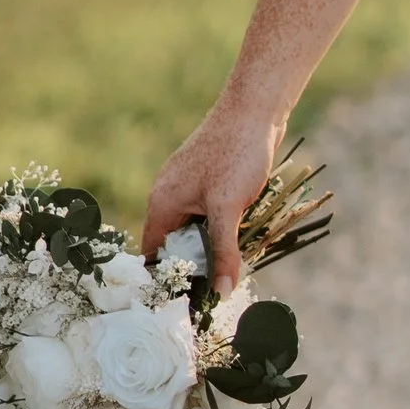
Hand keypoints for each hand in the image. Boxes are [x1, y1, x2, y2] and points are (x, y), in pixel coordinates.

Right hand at [143, 95, 285, 289]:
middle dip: (195, 261)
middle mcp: (168, 194)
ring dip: (212, 243)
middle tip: (218, 285)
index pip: (154, 252)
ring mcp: (189, 185)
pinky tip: (243, 232)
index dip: (168, 276)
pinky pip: (209, 212)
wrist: (255, 109)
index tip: (187, 299)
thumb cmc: (236, 154)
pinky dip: (222, 225)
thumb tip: (222, 292)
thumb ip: (223, 252)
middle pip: (175, 242)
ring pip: (195, 227)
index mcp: (161, 202)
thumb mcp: (228, 209)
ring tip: (233, 262)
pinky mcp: (209, 178)